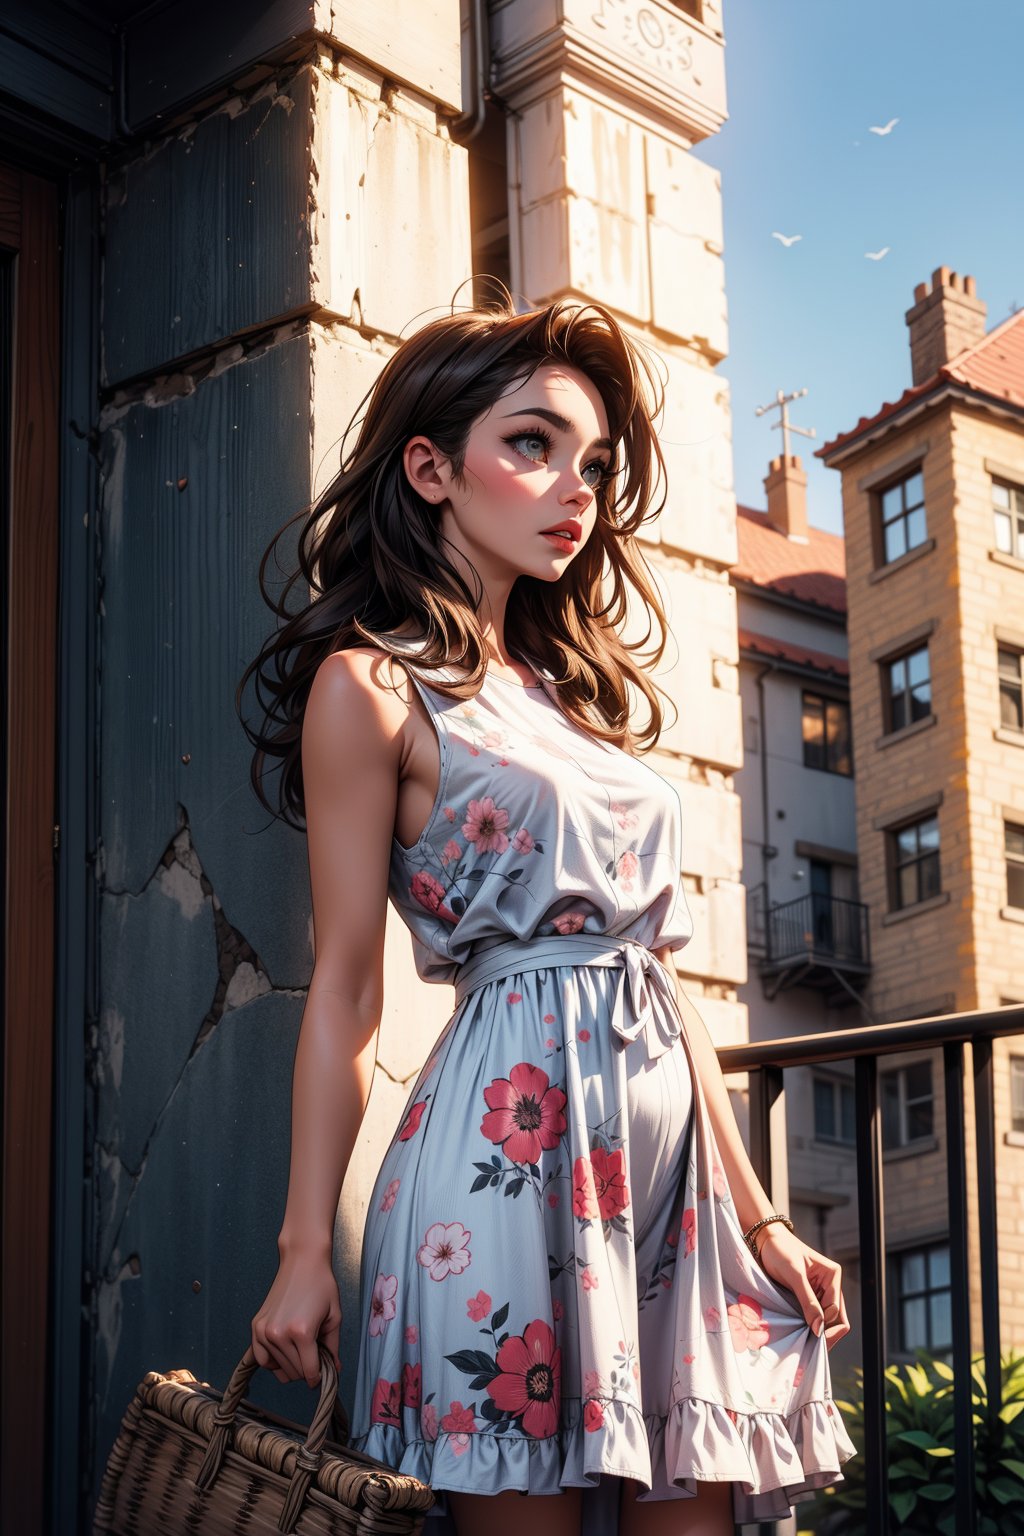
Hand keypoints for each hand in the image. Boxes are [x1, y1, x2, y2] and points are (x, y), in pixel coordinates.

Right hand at [251, 1248, 341, 1387]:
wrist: (302, 1261)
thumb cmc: (321, 1285)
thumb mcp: (335, 1317)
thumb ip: (333, 1348)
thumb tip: (333, 1371)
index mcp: (302, 1332)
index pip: (309, 1372)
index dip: (319, 1377)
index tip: (323, 1375)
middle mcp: (279, 1334)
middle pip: (295, 1372)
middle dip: (308, 1369)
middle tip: (316, 1354)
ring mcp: (264, 1331)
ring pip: (279, 1369)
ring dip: (292, 1366)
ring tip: (302, 1348)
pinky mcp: (256, 1327)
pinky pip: (262, 1359)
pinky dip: (273, 1362)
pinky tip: (285, 1352)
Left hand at [755, 1225, 850, 1350]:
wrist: (765, 1240)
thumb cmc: (780, 1250)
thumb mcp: (794, 1275)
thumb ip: (808, 1300)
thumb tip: (819, 1328)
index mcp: (832, 1276)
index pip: (836, 1310)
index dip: (826, 1327)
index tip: (812, 1339)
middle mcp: (830, 1285)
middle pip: (837, 1318)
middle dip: (826, 1333)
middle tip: (811, 1347)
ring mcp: (820, 1292)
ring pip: (827, 1320)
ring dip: (818, 1331)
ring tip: (805, 1342)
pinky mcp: (809, 1297)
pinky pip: (815, 1316)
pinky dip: (811, 1326)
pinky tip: (801, 1334)